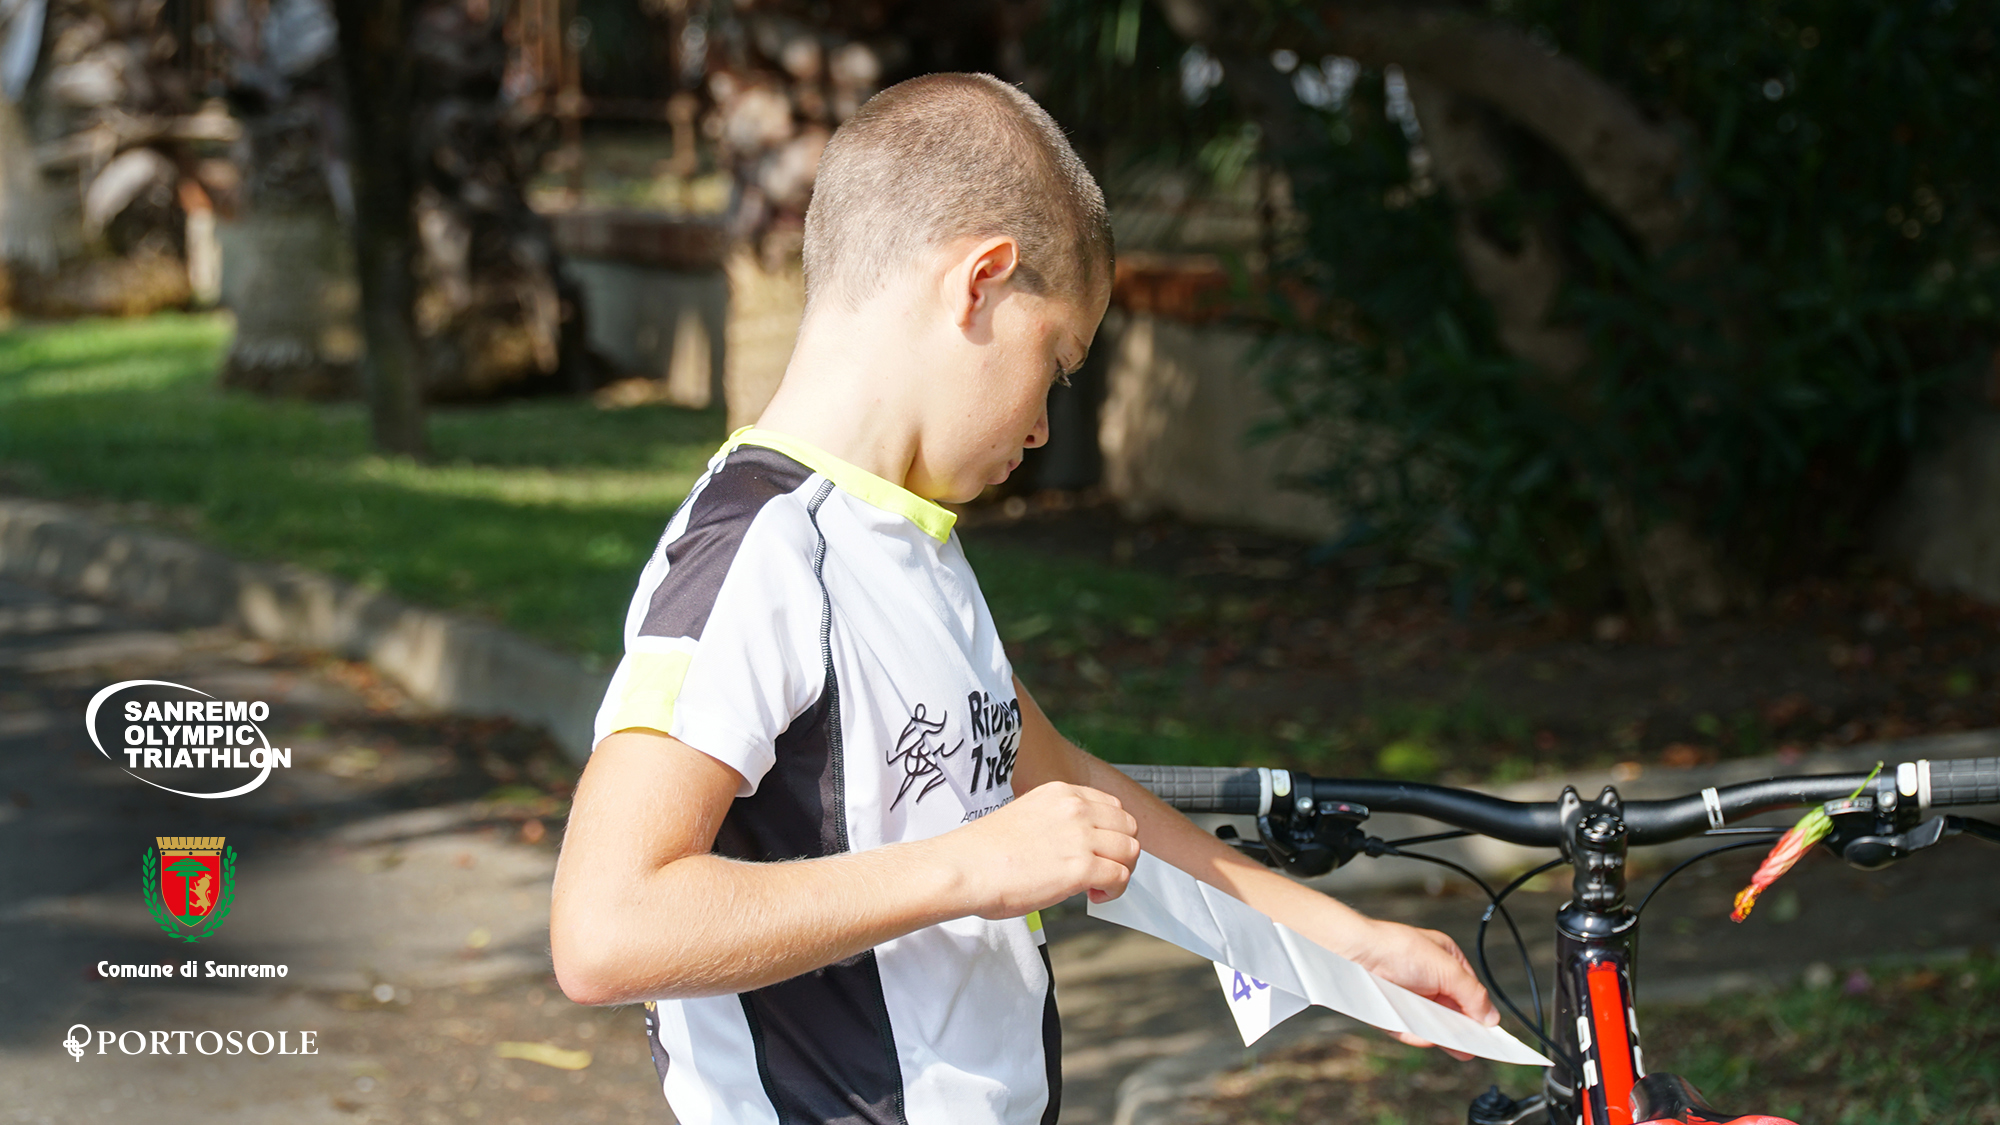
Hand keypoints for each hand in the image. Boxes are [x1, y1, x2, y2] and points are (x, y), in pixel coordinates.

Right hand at [941, 782, 1140, 918]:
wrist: (963, 869)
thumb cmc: (983, 852)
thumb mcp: (1026, 816)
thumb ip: (1055, 822)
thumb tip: (1075, 845)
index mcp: (1060, 793)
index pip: (1112, 806)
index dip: (1111, 833)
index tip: (1099, 851)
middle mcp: (1074, 808)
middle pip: (1129, 827)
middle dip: (1121, 852)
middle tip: (1102, 871)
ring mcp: (1080, 836)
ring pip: (1131, 851)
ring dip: (1120, 872)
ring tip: (1096, 887)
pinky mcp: (1080, 867)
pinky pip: (1120, 877)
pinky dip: (1114, 891)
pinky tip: (1092, 897)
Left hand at [1343, 919, 1497, 1059]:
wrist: (1354, 954)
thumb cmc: (1397, 947)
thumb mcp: (1446, 968)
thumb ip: (1472, 993)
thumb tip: (1491, 1018)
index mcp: (1446, 961)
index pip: (1470, 991)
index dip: (1481, 1012)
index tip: (1493, 1034)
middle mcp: (1428, 979)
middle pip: (1452, 1011)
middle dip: (1464, 1030)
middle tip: (1477, 1048)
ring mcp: (1409, 996)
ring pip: (1432, 1023)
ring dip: (1444, 1036)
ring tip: (1460, 1050)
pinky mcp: (1392, 1011)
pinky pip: (1408, 1029)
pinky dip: (1417, 1035)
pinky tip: (1427, 1040)